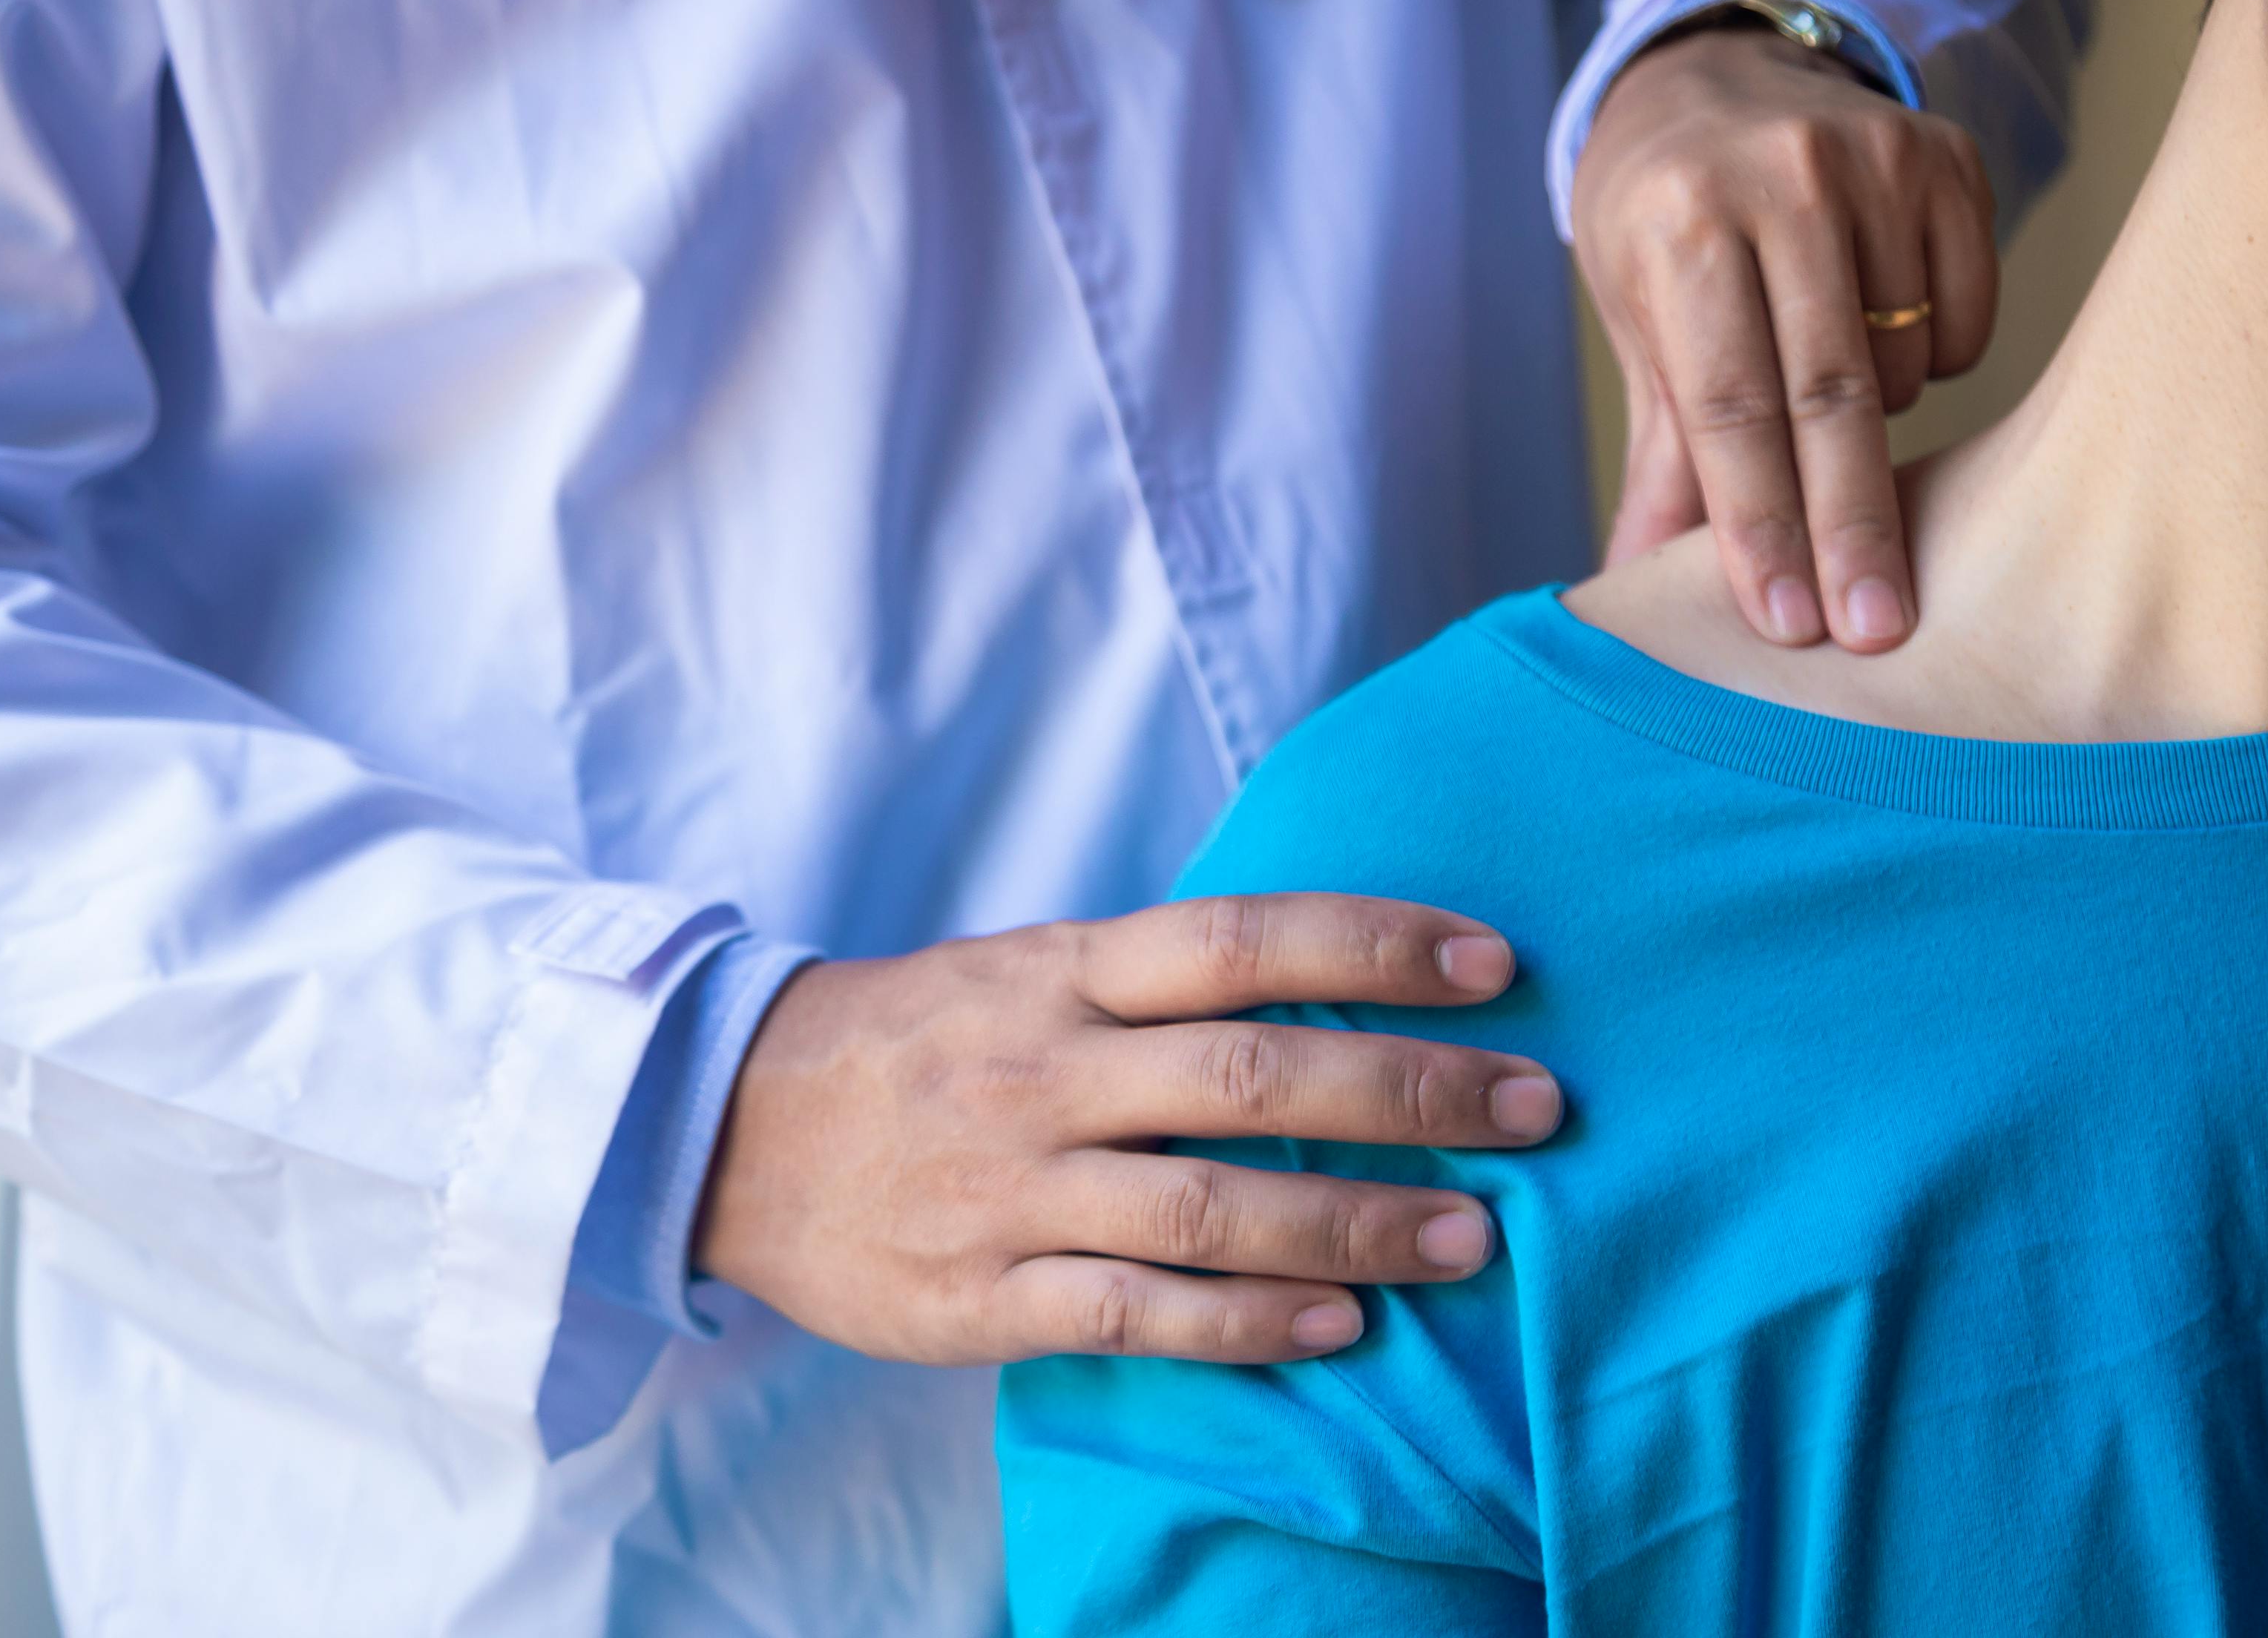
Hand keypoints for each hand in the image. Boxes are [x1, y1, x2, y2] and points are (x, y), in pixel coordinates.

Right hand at [692, 895, 1562, 1364]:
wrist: (729, 1130)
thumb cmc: (920, 1043)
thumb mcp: (1025, 972)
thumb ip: (1157, 980)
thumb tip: (1331, 972)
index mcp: (1064, 973)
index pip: (1243, 939)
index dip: (1374, 944)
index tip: (1494, 961)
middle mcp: (1046, 1069)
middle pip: (1252, 1073)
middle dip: (1409, 1090)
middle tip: (1537, 1107)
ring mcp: (1014, 1187)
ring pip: (1209, 1206)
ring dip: (1355, 1222)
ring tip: (1474, 1235)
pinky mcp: (982, 1295)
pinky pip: (1135, 1313)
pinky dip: (1245, 1322)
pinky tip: (1341, 1329)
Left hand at [1573, 26, 1998, 652]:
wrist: (1716, 80)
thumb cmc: (1665, 226)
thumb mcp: (1639, 322)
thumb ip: (1660, 458)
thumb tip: (1625, 591)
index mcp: (1681, 226)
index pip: (1730, 406)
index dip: (1761, 524)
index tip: (1789, 622)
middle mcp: (1780, 181)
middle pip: (1829, 395)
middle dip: (1851, 528)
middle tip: (1876, 631)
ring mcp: (1874, 161)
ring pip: (1904, 365)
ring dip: (1877, 423)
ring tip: (1827, 390)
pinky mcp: (1948, 159)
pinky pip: (1968, 319)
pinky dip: (1936, 360)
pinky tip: (1887, 333)